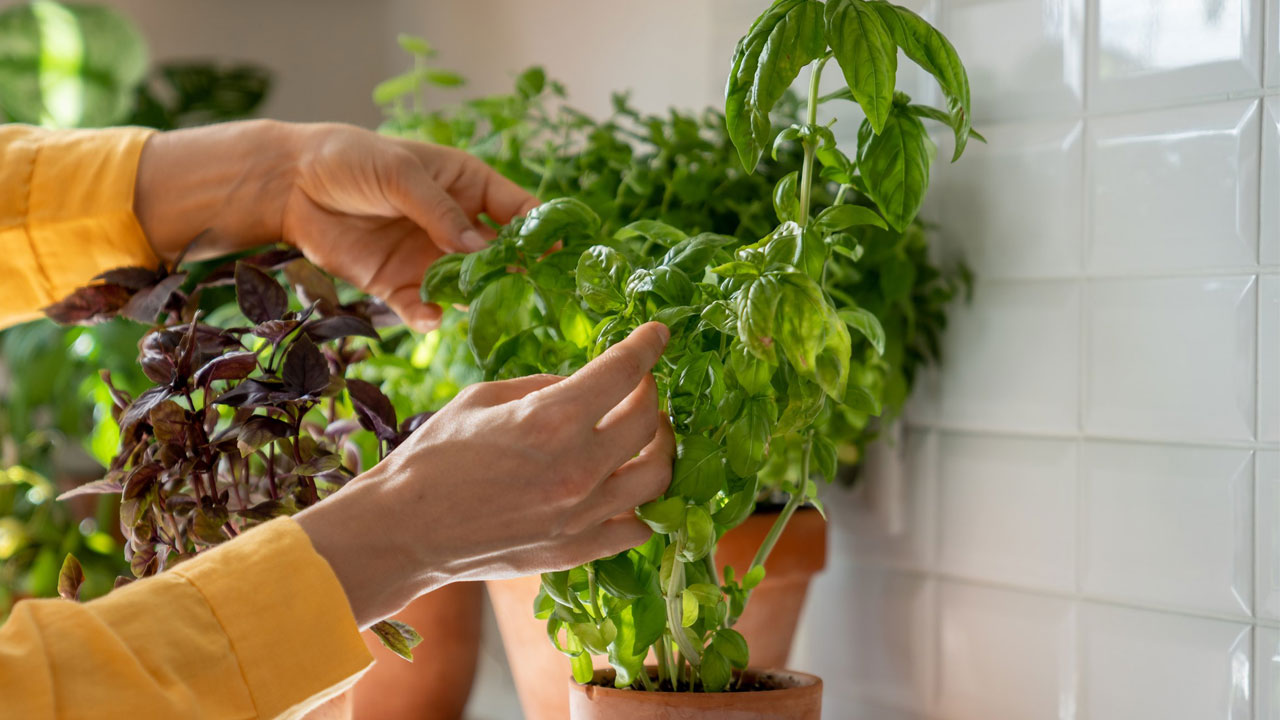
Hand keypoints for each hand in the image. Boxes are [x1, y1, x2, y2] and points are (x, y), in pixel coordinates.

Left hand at [135, 120, 535, 331]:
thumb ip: (440, 212)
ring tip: (478, 308)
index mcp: (468, 187)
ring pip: (468, 288)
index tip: (559, 253)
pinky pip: (424, 308)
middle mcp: (456, 226)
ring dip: (475, 300)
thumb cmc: (351, 160)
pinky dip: (430, 316)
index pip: (518, 210)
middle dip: (514, 276)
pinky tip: (429, 317)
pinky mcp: (398, 285)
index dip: (541, 231)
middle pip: (500, 257)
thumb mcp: (400, 175)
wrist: (290, 184)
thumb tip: (479, 250)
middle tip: (527, 294)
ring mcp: (429, 258)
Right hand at [295, 322, 673, 625]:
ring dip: (659, 447)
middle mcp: (577, 468)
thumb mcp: (484, 398)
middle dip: (650, 394)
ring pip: (657, 476)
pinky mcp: (576, 550)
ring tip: (643, 435)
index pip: (625, 371)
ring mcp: (581, 516)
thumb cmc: (433, 457)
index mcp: (551, 420)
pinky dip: (639, 503)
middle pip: (650, 422)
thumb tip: (585, 383)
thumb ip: (545, 387)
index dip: (648, 345)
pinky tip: (624, 487)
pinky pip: (636, 526)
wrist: (403, 531)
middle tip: (637, 386)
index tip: (659, 333)